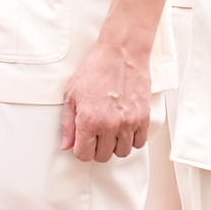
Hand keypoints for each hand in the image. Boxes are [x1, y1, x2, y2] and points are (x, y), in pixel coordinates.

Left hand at [60, 32, 153, 161]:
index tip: (83, 142)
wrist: (121, 53)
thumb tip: (66, 145)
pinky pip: (140, 143)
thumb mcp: (72, 95)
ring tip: (111, 131)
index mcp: (89, 120)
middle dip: (97, 148)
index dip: (81, 150)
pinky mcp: (144, 118)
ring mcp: (129, 122)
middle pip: (103, 156)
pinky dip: (132, 139)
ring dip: (115, 145)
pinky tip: (125, 128)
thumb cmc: (95, 70)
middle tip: (96, 135)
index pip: (84, 155)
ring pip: (123, 152)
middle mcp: (109, 125)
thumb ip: (68, 124)